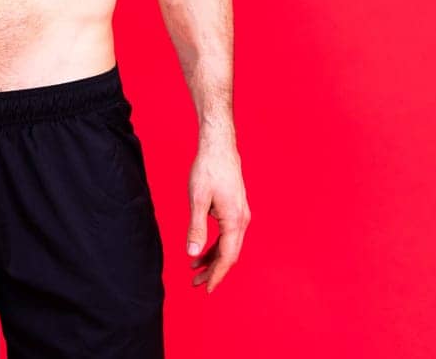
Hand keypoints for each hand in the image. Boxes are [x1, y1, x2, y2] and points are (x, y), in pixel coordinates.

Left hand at [185, 136, 249, 293]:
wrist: (219, 147)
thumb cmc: (208, 169)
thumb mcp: (197, 199)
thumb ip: (196, 228)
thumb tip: (193, 253)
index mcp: (234, 221)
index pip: (227, 256)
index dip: (217, 275)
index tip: (205, 289)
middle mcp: (242, 220)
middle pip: (230, 254)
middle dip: (214, 271)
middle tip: (196, 284)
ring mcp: (240, 215)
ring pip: (229, 245)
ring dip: (213, 259)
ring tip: (195, 270)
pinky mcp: (235, 209)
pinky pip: (227, 235)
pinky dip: (216, 246)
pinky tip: (202, 250)